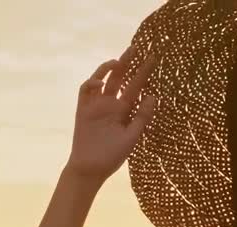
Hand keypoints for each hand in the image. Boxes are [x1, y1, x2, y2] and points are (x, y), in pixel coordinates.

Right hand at [65, 45, 158, 181]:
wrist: (90, 169)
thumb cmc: (112, 156)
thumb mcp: (132, 136)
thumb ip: (142, 117)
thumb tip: (153, 95)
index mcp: (124, 111)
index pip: (135, 87)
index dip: (143, 73)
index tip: (153, 59)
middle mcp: (111, 105)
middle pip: (119, 78)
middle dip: (127, 63)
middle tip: (136, 47)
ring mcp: (96, 106)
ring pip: (102, 80)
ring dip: (108, 68)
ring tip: (118, 61)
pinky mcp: (82, 109)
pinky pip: (85, 91)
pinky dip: (91, 82)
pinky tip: (100, 81)